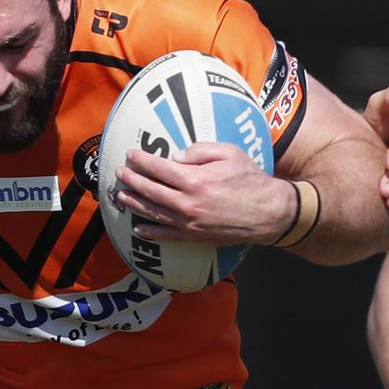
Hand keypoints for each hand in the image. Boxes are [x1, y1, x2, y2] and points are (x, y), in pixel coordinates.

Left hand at [112, 142, 291, 245]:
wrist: (269, 213)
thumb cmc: (250, 179)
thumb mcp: (229, 152)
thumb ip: (199, 151)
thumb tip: (174, 157)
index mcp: (194, 179)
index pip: (158, 168)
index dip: (141, 160)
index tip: (131, 154)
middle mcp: (187, 202)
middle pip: (150, 190)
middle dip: (131, 180)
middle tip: (120, 173)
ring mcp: (188, 222)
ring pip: (153, 212)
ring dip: (134, 203)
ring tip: (120, 195)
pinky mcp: (194, 237)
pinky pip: (166, 235)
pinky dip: (150, 232)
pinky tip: (138, 228)